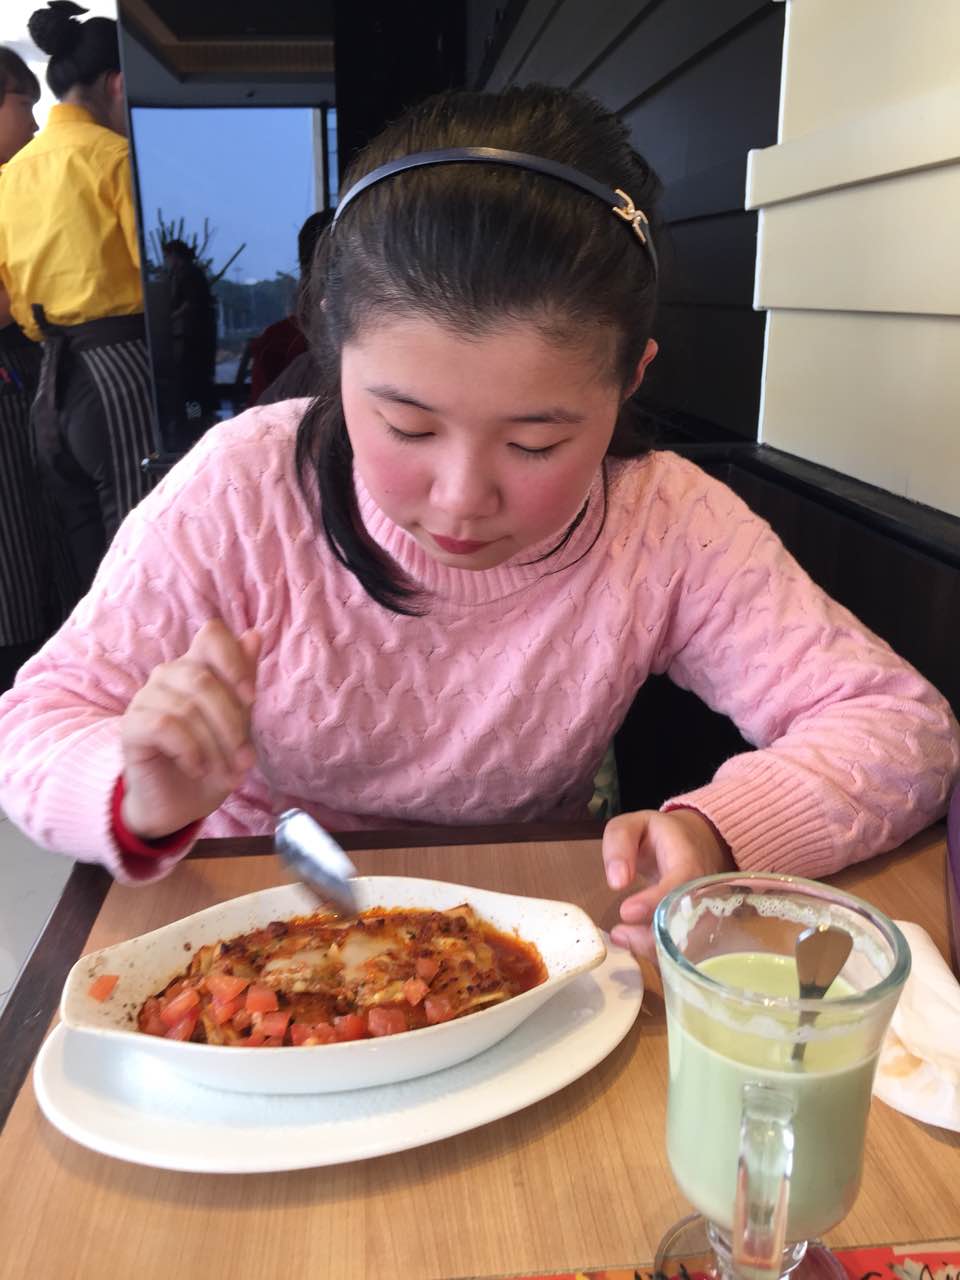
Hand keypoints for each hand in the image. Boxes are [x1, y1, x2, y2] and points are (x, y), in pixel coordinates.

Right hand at [120, 620, 261, 838]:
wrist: (181, 804)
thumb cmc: (212, 758)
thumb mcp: (239, 722)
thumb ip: (244, 680)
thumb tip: (254, 634)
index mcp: (197, 667)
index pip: (211, 634)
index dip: (234, 660)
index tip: (250, 699)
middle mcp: (168, 675)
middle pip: (204, 680)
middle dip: (232, 724)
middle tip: (246, 760)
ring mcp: (146, 699)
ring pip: (187, 708)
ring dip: (215, 746)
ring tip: (226, 773)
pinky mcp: (131, 727)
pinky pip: (164, 726)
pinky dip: (190, 751)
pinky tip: (198, 768)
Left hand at [602, 808, 732, 961]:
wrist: (690, 843)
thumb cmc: (657, 836)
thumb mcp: (633, 825)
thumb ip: (619, 843)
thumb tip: (617, 881)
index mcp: (689, 858)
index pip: (682, 880)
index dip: (657, 899)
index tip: (627, 910)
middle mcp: (705, 890)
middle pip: (689, 920)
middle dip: (654, 934)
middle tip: (620, 934)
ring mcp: (705, 913)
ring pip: (688, 942)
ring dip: (654, 948)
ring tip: (622, 938)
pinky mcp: (698, 929)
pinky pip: (682, 948)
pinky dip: (658, 953)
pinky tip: (632, 944)